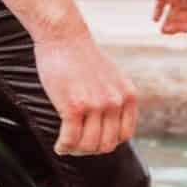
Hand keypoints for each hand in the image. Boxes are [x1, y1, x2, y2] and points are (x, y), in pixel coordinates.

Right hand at [34, 31, 137, 154]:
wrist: (65, 36)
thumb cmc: (82, 56)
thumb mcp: (111, 77)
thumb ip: (114, 99)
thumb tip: (107, 125)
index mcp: (127, 96)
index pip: (124, 136)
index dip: (107, 142)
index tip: (93, 140)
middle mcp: (115, 102)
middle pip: (106, 145)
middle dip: (89, 149)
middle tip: (76, 145)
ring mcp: (96, 105)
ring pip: (88, 146)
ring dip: (75, 150)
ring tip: (66, 145)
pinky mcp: (74, 106)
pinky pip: (70, 139)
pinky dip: (63, 146)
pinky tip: (59, 145)